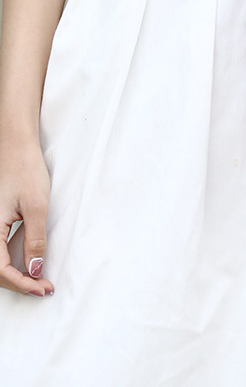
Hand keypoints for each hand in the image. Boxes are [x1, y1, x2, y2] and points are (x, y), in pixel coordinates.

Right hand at [0, 136, 53, 295]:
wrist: (16, 147)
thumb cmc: (26, 170)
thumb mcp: (36, 206)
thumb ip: (34, 239)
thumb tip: (35, 269)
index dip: (21, 283)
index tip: (42, 288)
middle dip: (18, 283)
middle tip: (44, 288)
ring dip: (14, 275)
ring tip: (38, 280)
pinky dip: (10, 262)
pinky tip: (27, 264)